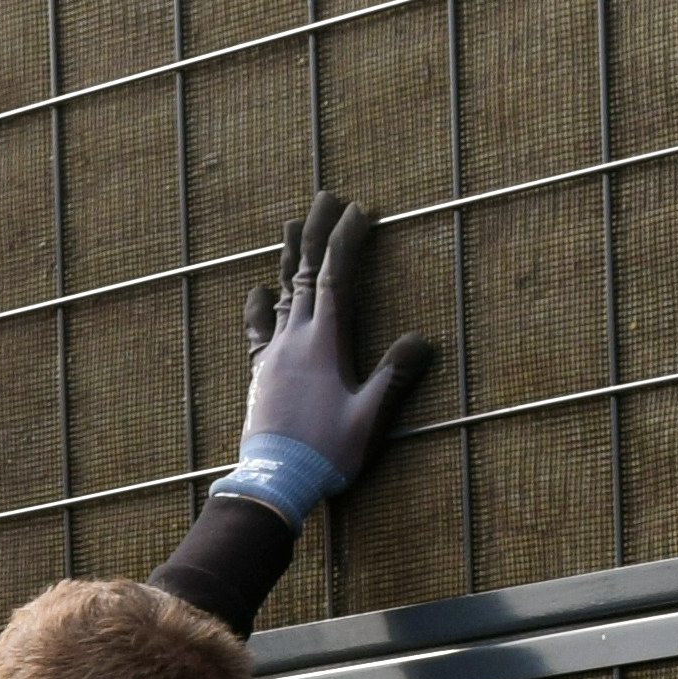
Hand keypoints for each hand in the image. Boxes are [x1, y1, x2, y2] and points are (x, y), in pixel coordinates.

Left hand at [209, 192, 437, 524]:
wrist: (273, 480)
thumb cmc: (326, 452)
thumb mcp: (369, 415)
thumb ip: (393, 376)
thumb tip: (421, 338)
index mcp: (322, 343)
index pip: (334, 278)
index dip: (345, 241)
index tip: (357, 210)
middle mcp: (293, 339)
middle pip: (303, 273)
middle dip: (317, 234)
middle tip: (325, 198)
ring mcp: (272, 354)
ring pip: (281, 293)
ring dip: (289, 257)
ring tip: (292, 226)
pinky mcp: (261, 373)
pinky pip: (258, 329)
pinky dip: (260, 306)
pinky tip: (256, 291)